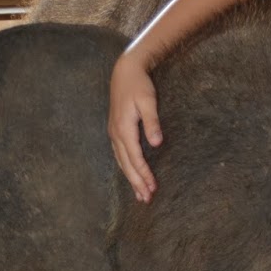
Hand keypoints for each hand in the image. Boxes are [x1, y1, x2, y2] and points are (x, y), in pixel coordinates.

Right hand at [108, 52, 161, 202]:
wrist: (125, 71)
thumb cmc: (139, 85)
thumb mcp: (148, 101)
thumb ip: (152, 122)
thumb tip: (156, 143)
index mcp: (124, 128)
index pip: (135, 158)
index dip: (143, 174)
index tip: (152, 188)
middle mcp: (116, 133)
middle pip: (126, 164)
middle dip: (136, 182)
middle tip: (147, 199)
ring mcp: (114, 132)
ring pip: (121, 161)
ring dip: (131, 178)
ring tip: (140, 194)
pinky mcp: (115, 130)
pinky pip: (120, 154)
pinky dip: (126, 167)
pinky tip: (131, 174)